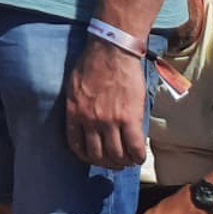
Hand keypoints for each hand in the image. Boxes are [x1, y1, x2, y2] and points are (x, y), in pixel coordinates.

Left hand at [64, 37, 149, 167]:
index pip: (76, 146)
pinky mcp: (129, 118)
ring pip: (116, 155)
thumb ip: (76, 107)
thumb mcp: (73, 87)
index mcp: (74, 113)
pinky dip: (137, 156)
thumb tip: (81, 121)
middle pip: (98, 155)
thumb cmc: (92, 64)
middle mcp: (90, 121)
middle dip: (107, 163)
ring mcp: (110, 121)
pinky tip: (139, 156)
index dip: (86, 157)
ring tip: (128, 159)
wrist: (112, 51)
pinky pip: (135, 147)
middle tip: (115, 161)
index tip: (95, 157)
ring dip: (123, 162)